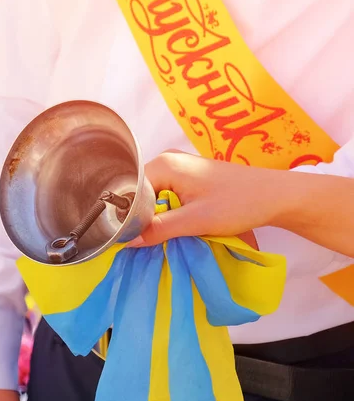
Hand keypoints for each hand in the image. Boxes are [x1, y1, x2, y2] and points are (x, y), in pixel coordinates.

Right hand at [128, 151, 280, 246]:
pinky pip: (168, 195)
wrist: (274, 196)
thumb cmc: (237, 204)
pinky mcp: (190, 177)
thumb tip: (127, 240)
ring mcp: (180, 168)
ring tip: (159, 236)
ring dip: (156, 216)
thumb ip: (159, 229)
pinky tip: (174, 227)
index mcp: (164, 164)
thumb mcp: (195, 221)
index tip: (129, 237)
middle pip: (140, 192)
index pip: (131, 190)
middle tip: (143, 240)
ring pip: (154, 196)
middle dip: (141, 216)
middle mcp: (168, 160)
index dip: (128, 214)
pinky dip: (168, 212)